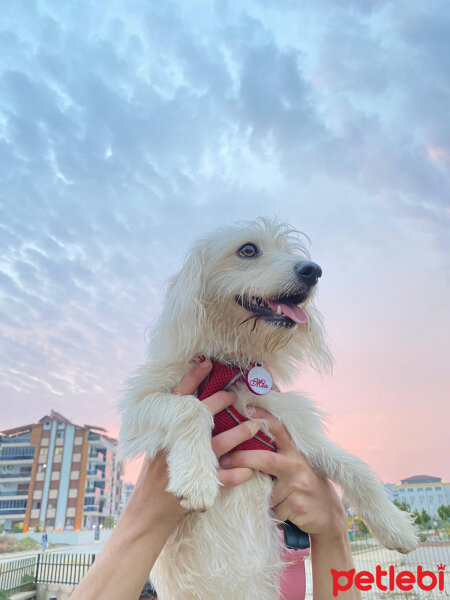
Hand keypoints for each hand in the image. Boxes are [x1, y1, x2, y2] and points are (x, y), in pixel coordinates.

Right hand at [128, 359, 259, 527]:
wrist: (146, 511)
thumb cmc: (154, 473)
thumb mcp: (155, 443)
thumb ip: (170, 425)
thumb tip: (187, 400)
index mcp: (163, 432)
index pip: (177, 399)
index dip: (192, 379)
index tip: (207, 364)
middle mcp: (175, 445)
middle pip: (200, 418)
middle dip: (219, 403)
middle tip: (235, 394)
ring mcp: (187, 465)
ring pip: (217, 446)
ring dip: (238, 434)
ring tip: (254, 426)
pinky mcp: (196, 487)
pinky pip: (220, 480)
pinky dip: (236, 474)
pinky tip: (249, 470)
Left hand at [219, 407, 346, 541]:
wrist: (331, 517)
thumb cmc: (308, 488)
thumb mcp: (298, 466)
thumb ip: (281, 455)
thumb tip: (250, 441)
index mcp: (297, 452)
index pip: (280, 429)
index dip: (263, 417)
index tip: (247, 408)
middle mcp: (298, 465)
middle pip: (265, 458)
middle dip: (242, 459)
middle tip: (223, 460)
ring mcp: (299, 485)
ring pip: (265, 491)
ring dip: (262, 498)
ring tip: (275, 501)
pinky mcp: (298, 505)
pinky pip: (272, 509)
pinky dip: (272, 512)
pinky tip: (285, 513)